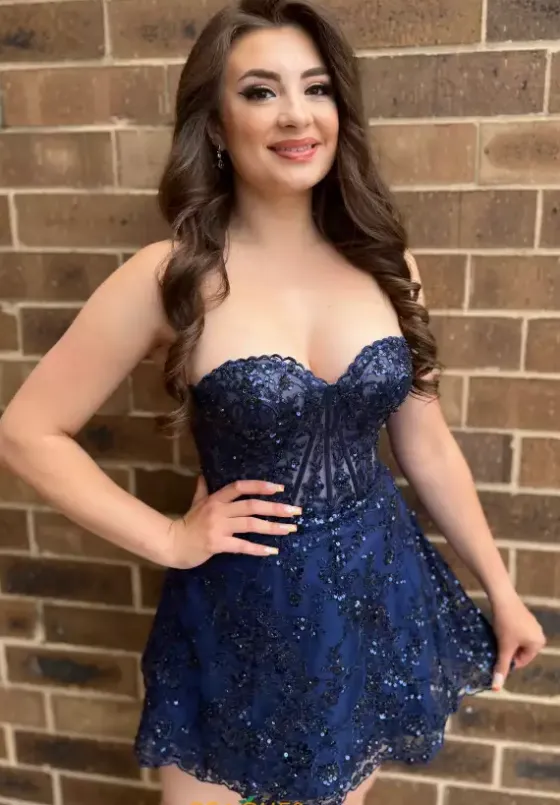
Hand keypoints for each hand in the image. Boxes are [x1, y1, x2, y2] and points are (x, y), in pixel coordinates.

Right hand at [165, 475, 299, 568]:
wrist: (172, 543)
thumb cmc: (186, 523)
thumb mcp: (195, 503)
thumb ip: (203, 489)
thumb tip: (204, 474)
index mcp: (216, 499)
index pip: (240, 487)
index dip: (260, 486)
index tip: (279, 488)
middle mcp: (219, 510)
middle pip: (251, 506)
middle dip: (275, 508)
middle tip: (295, 510)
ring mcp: (219, 527)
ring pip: (251, 524)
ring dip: (273, 527)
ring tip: (290, 529)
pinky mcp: (218, 544)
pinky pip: (242, 546)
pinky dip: (258, 548)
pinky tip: (272, 550)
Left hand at [490, 592, 545, 690]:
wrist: (502, 598)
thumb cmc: (505, 624)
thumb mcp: (503, 647)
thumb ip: (501, 667)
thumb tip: (496, 688)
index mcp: (539, 644)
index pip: (521, 661)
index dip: (507, 658)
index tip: (498, 650)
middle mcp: (539, 635)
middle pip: (519, 651)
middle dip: (507, 649)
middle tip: (498, 641)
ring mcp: (533, 625)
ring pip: (516, 641)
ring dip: (506, 641)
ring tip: (498, 633)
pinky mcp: (525, 617)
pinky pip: (516, 632)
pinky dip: (507, 632)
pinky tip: (500, 626)